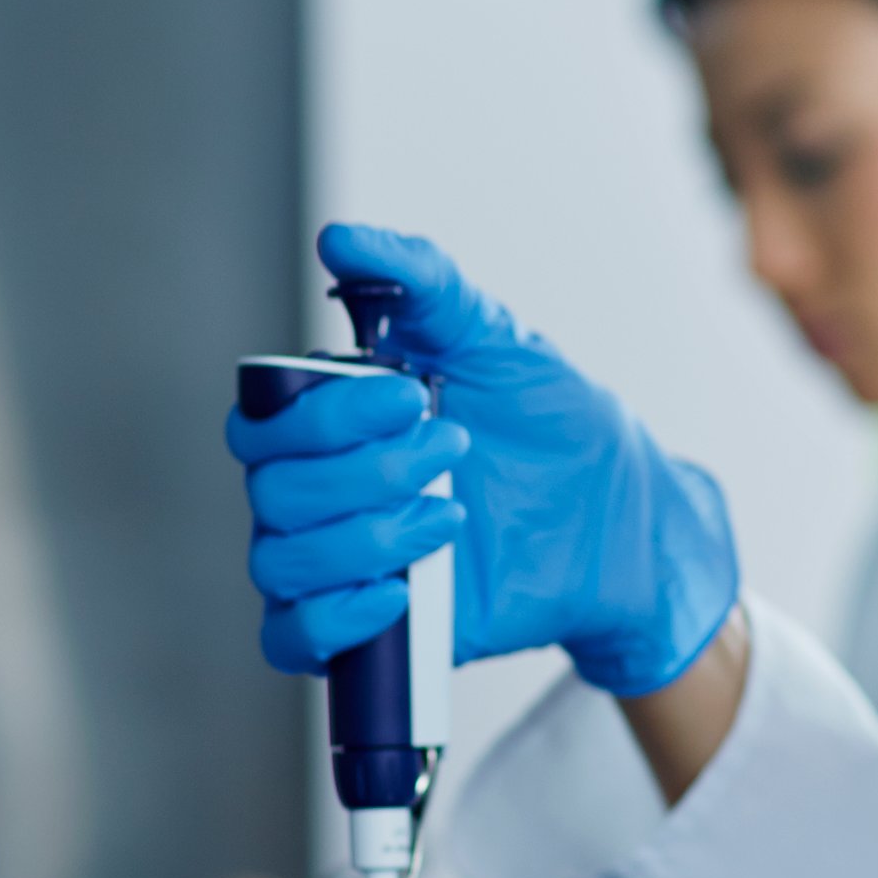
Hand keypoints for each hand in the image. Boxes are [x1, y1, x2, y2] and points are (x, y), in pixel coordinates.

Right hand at [228, 224, 738, 698]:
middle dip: (363, 471)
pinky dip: (333, 617)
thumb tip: (338, 239)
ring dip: (363, 536)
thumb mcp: (490, 335)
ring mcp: (338, 564)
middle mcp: (316, 495)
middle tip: (454, 447)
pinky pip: (291, 638)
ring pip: (280, 563)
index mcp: (326, 428)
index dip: (321, 417)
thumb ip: (418, 279)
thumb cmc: (547, 418)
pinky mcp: (370, 629)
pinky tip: (399, 591)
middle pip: (273, 493)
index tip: (410, 393)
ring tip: (449, 515)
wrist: (618, 516)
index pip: (259, 427)